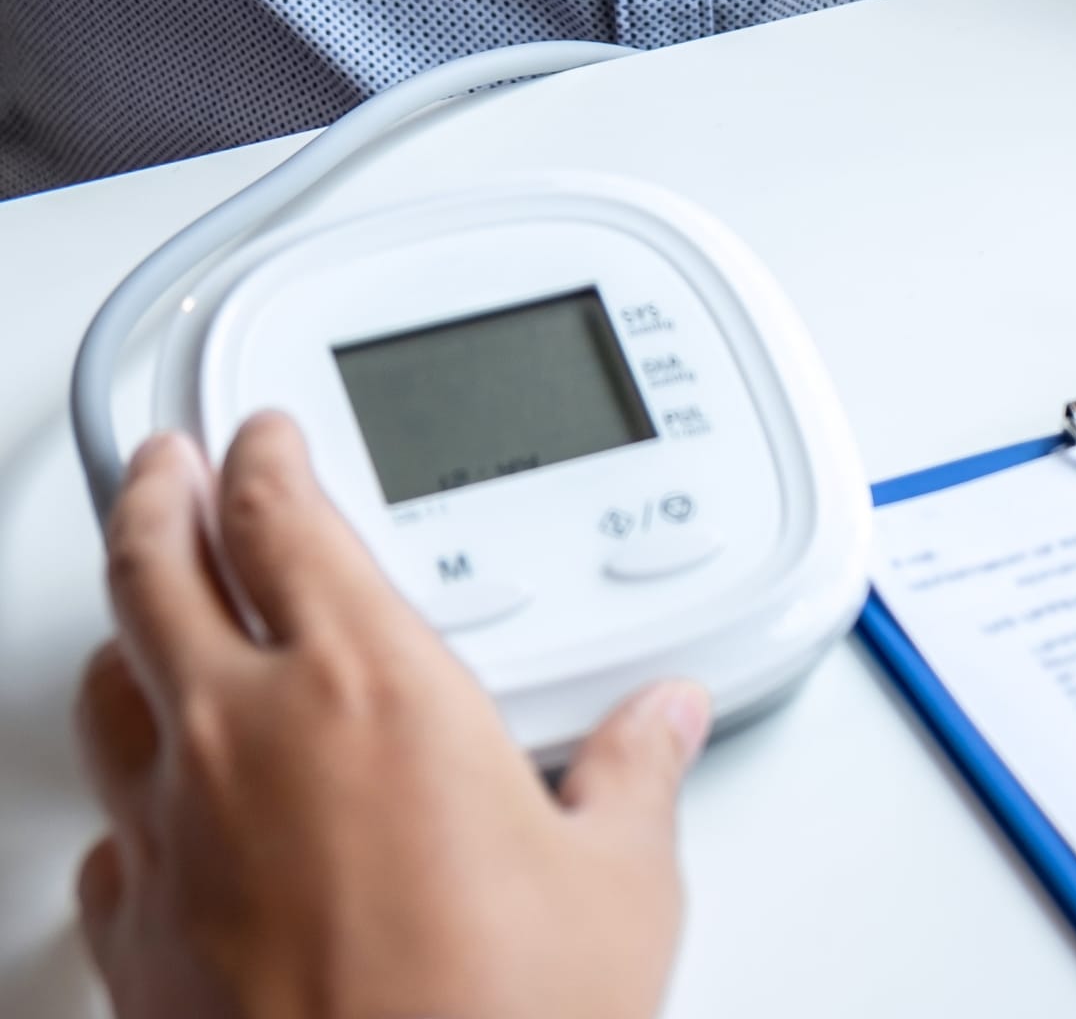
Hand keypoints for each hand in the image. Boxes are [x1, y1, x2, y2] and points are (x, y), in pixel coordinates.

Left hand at [73, 415, 709, 1018]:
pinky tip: (150, 806)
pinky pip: (103, 831)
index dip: (264, 460)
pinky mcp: (133, 941)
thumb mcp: (615, 883)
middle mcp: (248, 739)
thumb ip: (636, 775)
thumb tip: (667, 723)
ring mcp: (174, 838)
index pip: (283, 520)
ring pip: (110, 686)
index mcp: (372, 685)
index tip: (265, 438)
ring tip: (144, 608)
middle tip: (166, 463)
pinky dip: (124, 792)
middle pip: (156, 569)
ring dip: (128, 626)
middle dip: (157, 495)